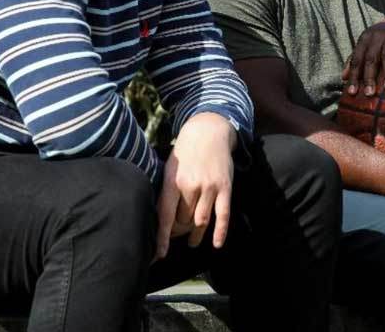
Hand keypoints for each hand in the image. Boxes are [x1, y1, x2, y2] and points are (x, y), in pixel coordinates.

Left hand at [155, 112, 236, 260]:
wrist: (209, 130)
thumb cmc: (185, 151)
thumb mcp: (169, 167)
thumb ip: (166, 191)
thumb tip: (161, 218)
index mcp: (173, 181)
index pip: (165, 216)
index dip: (162, 238)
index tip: (158, 255)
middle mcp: (191, 185)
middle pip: (183, 221)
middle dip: (179, 232)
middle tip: (177, 234)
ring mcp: (210, 187)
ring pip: (201, 221)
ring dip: (195, 235)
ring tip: (192, 242)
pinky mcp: (225, 187)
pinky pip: (223, 215)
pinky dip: (220, 232)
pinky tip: (216, 244)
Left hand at [342, 15, 384, 96]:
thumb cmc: (383, 39)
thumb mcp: (367, 45)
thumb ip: (355, 59)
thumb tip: (343, 78)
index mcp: (365, 40)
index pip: (357, 60)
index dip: (354, 76)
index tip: (352, 93)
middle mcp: (377, 37)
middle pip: (371, 59)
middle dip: (369, 77)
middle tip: (369, 94)